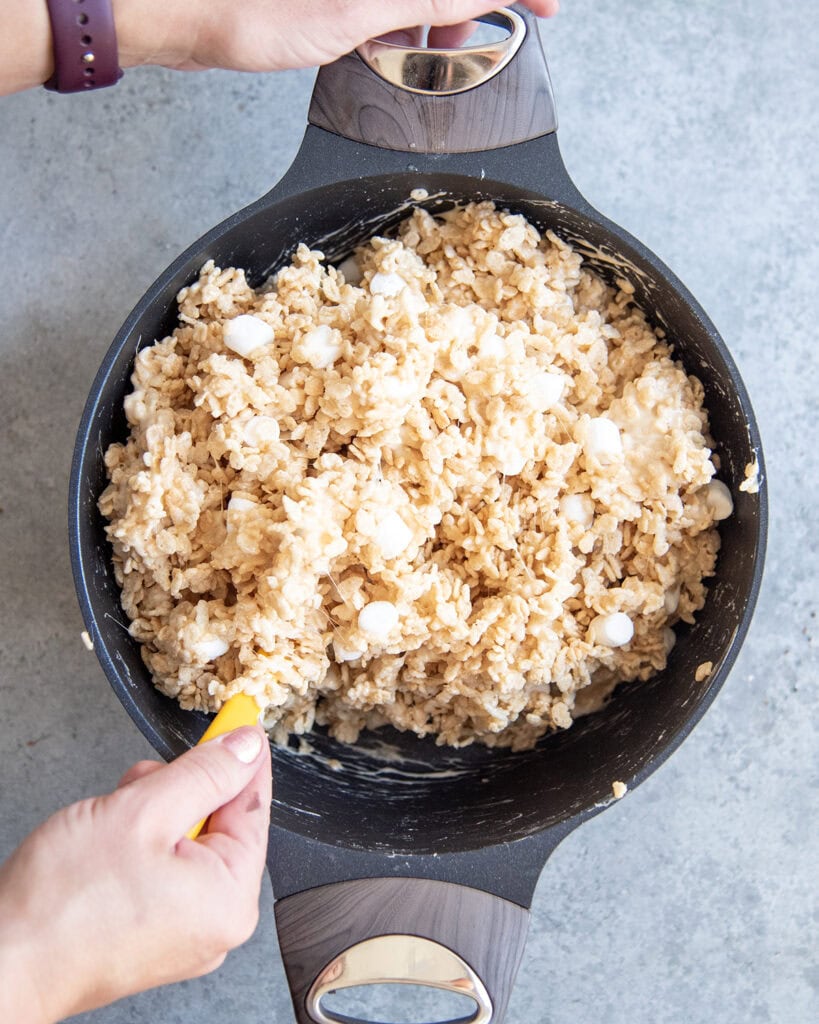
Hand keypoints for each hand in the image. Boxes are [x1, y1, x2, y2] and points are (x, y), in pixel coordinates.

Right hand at [0, 726, 270, 1023]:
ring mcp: (184, 933)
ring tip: (112, 821)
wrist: (5, 963)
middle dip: (182, 791)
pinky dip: (141, 845)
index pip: (253, 804)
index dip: (240, 756)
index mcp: (230, 897)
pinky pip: (165, 871)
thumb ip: (205, 773)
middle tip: (143, 784)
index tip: (240, 720)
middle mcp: (216, 923)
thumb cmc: (63, 907)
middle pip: (220, 823)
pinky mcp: (152, 934)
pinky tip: (107, 844)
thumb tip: (245, 747)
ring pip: (186, 843)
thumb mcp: (145, 811)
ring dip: (154, 816)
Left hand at [118, 0, 559, 72]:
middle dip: (463, 2)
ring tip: (423, 51)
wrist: (181, 12)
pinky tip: (389, 42)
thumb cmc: (252, 7)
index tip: (545, 5)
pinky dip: (398, 20)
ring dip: (431, 15)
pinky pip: (386, 0)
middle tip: (465, 39)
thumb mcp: (359, 10)